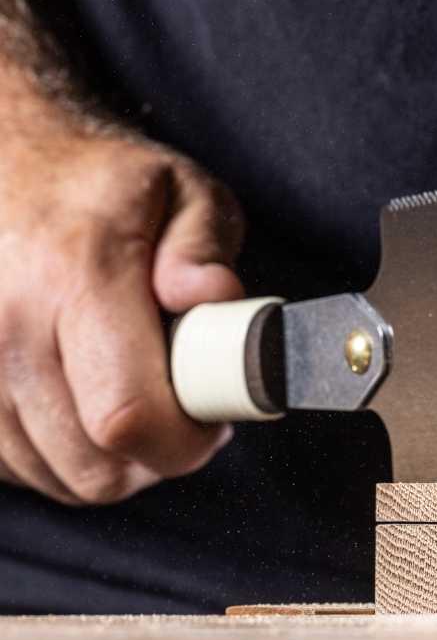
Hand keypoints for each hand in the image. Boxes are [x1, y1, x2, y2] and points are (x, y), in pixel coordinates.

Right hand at [0, 97, 244, 504]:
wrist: (5, 164)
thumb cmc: (104, 183)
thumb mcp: (181, 188)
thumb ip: (204, 243)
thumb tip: (212, 294)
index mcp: (77, 278)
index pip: (128, 415)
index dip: (183, 442)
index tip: (214, 422)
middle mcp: (10, 328)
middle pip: (93, 466)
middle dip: (156, 458)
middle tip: (186, 414)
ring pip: (55, 476)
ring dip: (110, 461)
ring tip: (138, 399)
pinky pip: (15, 466)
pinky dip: (61, 455)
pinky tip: (87, 404)